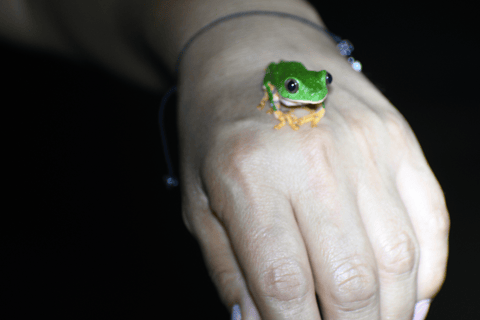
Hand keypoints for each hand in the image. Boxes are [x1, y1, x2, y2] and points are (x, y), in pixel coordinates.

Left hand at [177, 48, 448, 319]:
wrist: (257, 56)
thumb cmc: (220, 129)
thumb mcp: (200, 200)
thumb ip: (230, 270)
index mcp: (250, 176)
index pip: (284, 286)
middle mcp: (315, 160)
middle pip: (351, 282)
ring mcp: (366, 146)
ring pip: (398, 259)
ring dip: (390, 312)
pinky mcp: (398, 139)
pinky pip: (430, 221)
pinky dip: (425, 273)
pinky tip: (405, 296)